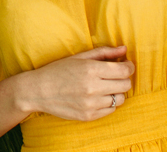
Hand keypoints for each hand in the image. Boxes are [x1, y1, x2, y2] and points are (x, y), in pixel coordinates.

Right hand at [16, 46, 133, 121]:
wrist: (38, 91)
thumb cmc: (58, 70)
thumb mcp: (79, 57)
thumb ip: (104, 52)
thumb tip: (124, 49)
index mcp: (91, 69)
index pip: (124, 70)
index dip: (129, 67)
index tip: (126, 65)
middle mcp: (92, 88)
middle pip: (125, 85)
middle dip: (123, 78)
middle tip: (115, 76)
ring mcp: (91, 104)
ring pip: (120, 99)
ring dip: (116, 92)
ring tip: (105, 87)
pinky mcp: (88, 116)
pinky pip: (110, 110)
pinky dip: (108, 103)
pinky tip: (97, 97)